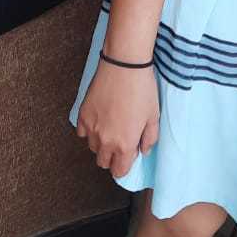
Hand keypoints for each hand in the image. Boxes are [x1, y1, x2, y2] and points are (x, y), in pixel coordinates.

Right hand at [75, 61, 159, 177]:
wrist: (124, 66)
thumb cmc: (142, 89)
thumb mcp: (154, 115)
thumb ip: (149, 138)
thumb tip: (143, 150)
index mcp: (124, 144)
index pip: (119, 171)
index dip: (125, 165)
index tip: (129, 154)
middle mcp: (105, 141)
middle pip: (103, 162)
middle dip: (112, 156)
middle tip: (121, 140)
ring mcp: (91, 129)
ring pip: (92, 148)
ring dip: (101, 143)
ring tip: (111, 127)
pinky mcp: (82, 115)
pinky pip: (82, 133)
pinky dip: (89, 130)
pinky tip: (99, 119)